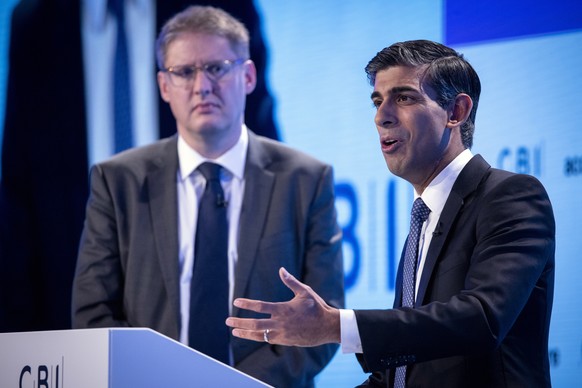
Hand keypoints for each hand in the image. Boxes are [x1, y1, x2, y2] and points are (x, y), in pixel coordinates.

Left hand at [226, 267, 340, 346]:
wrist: (327, 327)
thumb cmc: (317, 307)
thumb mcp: (305, 292)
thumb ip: (291, 282)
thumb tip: (281, 269)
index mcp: (284, 309)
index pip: (261, 307)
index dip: (247, 304)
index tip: (236, 301)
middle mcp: (281, 323)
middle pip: (255, 324)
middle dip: (240, 322)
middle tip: (228, 320)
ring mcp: (282, 334)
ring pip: (259, 335)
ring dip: (245, 332)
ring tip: (234, 330)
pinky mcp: (285, 341)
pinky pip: (267, 339)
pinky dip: (257, 337)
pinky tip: (249, 334)